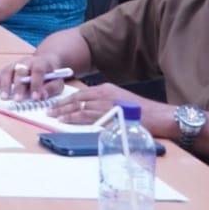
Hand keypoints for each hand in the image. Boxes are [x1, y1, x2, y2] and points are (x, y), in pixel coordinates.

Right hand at [0, 52, 68, 101]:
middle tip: (18, 100)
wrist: (44, 63)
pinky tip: (0, 92)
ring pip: (7, 71)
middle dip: (18, 86)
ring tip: (5, 97)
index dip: (36, 84)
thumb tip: (41, 96)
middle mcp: (26, 61)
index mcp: (40, 63)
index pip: (38, 71)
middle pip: (20, 70)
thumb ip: (51, 89)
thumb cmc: (50, 76)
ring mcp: (15, 63)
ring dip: (5, 85)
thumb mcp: (57, 82)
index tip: (35, 98)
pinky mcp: (7, 68)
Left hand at [46, 83, 174, 135]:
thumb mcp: (120, 102)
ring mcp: (106, 103)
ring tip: (52, 116)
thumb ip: (105, 104)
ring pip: (79, 106)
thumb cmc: (142, 112)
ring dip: (63, 111)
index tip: (56, 104)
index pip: (81, 93)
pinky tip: (64, 120)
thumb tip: (91, 112)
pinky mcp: (109, 114)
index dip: (67, 99)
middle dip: (61, 105)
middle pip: (77, 98)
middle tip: (48, 110)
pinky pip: (87, 116)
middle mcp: (104, 93)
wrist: (160, 115)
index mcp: (106, 89)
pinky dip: (74, 118)